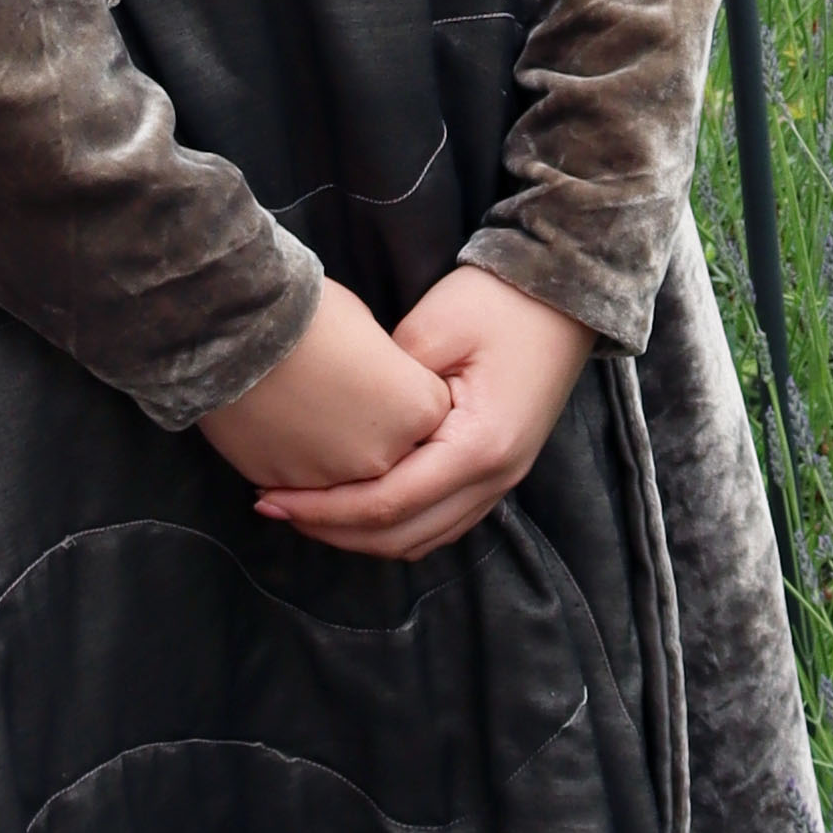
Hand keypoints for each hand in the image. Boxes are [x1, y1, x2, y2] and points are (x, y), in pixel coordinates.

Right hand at [201, 276, 451, 501]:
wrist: (240, 330)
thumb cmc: (308, 315)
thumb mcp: (370, 329)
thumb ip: (390, 373)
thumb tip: (377, 388)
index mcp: (419, 409)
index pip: (426, 414)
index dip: (401, 396)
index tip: (378, 382)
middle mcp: (387, 454)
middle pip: (391, 458)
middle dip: (369, 438)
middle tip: (344, 414)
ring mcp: (338, 477)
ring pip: (347, 483)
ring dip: (334, 467)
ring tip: (307, 429)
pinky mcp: (292, 487)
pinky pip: (303, 488)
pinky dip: (296, 473)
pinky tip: (279, 439)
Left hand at [247, 264, 595, 565]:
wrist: (561, 294)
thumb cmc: (498, 302)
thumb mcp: (432, 328)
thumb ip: (386, 384)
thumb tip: (341, 423)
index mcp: (479, 447)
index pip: (388, 503)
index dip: (323, 509)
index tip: (271, 496)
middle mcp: (495, 478)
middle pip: (402, 535)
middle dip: (333, 530)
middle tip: (273, 506)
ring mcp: (501, 481)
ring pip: (422, 538)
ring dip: (362, 534)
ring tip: (305, 510)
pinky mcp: (496, 472)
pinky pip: (440, 521)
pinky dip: (394, 524)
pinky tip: (353, 504)